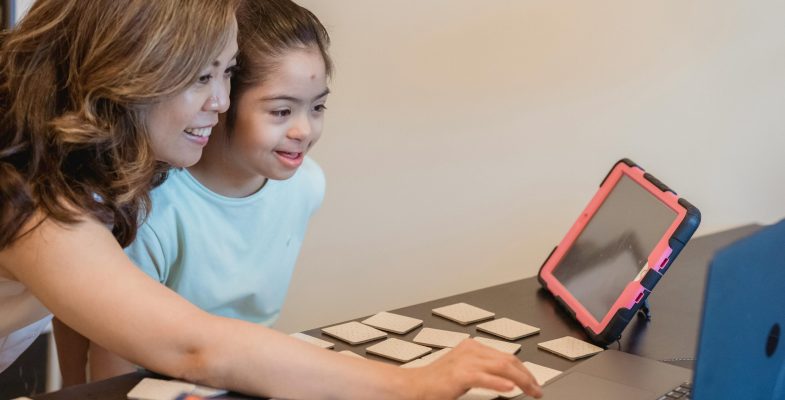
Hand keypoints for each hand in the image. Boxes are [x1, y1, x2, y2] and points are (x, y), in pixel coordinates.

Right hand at [404, 338, 542, 398]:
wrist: (415, 385)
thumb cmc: (436, 381)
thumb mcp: (464, 369)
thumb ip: (483, 369)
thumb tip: (507, 378)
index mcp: (473, 347)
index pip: (506, 356)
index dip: (523, 370)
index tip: (533, 382)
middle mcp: (471, 350)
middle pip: (508, 360)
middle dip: (527, 376)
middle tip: (537, 390)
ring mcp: (466, 361)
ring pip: (502, 367)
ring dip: (521, 380)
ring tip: (531, 390)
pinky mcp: (460, 374)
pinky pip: (485, 378)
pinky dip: (499, 383)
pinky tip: (510, 388)